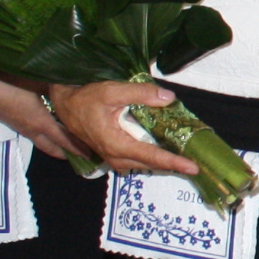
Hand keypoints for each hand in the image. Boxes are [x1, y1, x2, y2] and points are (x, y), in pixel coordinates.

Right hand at [0, 88, 82, 162]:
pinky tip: (47, 124)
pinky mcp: (9, 119)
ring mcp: (17, 124)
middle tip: (79, 156)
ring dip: (53, 145)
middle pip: (50, 147)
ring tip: (66, 144)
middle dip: (65, 153)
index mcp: (40, 121)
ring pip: (39, 140)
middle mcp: (29, 128)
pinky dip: (44, 134)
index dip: (77, 148)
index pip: (63, 139)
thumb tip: (73, 88)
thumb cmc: (8, 81)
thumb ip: (56, 87)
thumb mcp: (37, 82)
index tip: (90, 155)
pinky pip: (31, 131)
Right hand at [46, 80, 197, 176]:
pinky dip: (150, 155)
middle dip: (172, 164)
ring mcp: (113, 157)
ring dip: (162, 161)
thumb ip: (141, 94)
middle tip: (194, 161)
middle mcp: (116, 156)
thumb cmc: (86, 97)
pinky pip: (136, 159)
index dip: (174, 162)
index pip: (152, 156)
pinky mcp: (111, 153)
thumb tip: (168, 98)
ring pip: (143, 163)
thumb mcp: (113, 91)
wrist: (64, 103)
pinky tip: (162, 147)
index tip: (193, 168)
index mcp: (118, 145)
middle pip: (151, 164)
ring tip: (183, 156)